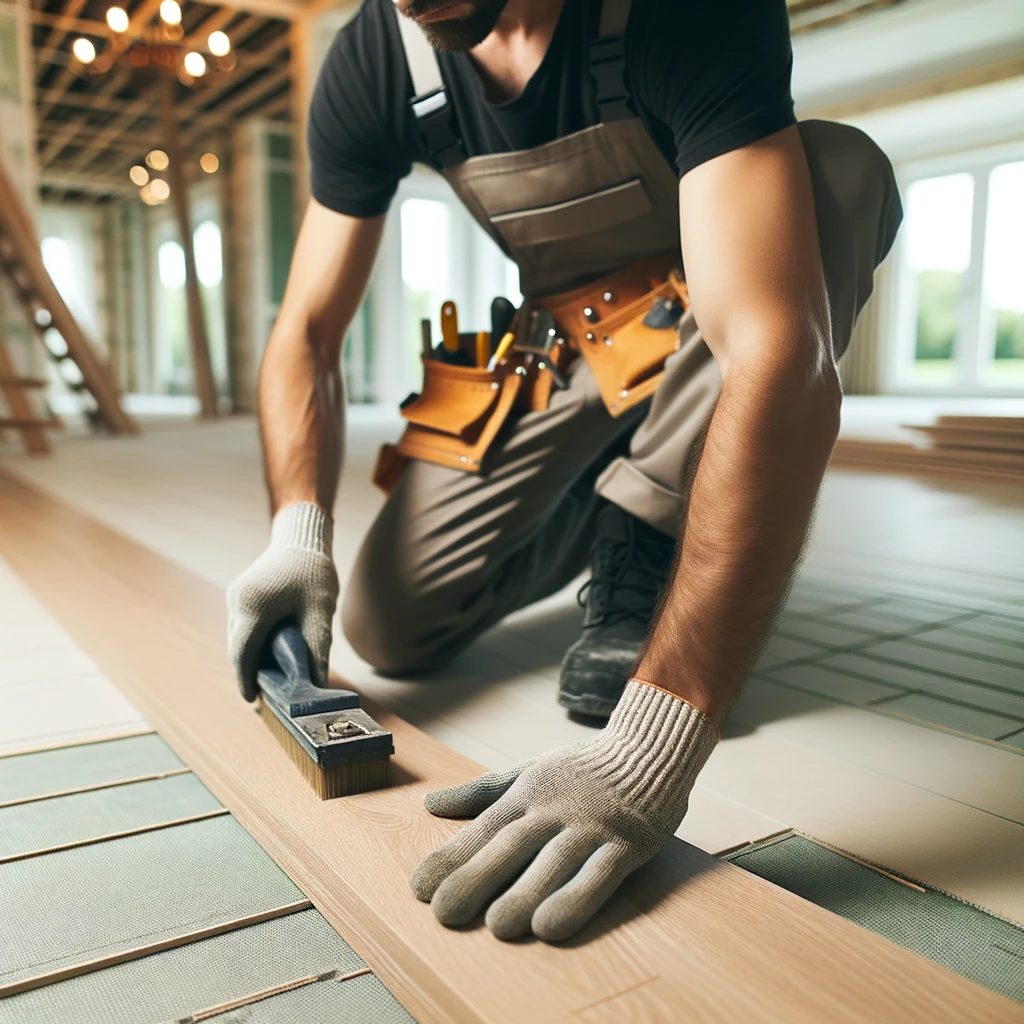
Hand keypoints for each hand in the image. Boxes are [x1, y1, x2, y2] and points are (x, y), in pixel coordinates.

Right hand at [226, 502, 338, 699]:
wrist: (301, 537)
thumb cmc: (313, 573)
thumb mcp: (320, 612)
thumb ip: (318, 649)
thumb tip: (318, 685)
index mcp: (254, 607)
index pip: (242, 654)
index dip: (245, 681)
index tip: (253, 702)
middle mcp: (237, 602)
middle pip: (238, 648)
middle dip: (250, 673)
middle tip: (268, 695)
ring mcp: (235, 596)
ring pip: (237, 638)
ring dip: (250, 657)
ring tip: (271, 677)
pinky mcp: (239, 594)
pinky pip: (240, 625)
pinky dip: (251, 641)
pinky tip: (269, 652)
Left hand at [410, 680, 717, 941]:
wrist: (648, 749)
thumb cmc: (581, 769)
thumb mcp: (528, 771)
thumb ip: (481, 792)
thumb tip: (430, 805)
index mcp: (528, 793)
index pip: (484, 827)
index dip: (454, 857)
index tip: (421, 888)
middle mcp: (554, 808)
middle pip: (512, 845)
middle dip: (478, 878)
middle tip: (446, 913)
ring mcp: (591, 826)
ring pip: (554, 862)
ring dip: (526, 893)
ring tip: (497, 926)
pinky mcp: (626, 844)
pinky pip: (599, 875)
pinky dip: (575, 899)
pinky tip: (551, 926)